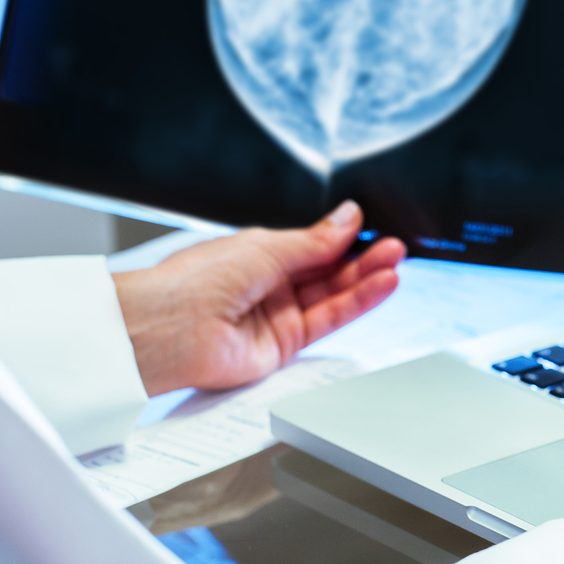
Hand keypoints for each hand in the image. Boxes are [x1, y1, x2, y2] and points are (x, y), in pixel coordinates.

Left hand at [112, 201, 405, 394]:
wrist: (168, 329)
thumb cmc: (195, 283)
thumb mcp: (266, 247)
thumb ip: (316, 241)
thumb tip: (349, 217)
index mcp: (257, 255)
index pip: (312, 246)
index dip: (344, 239)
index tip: (373, 228)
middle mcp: (268, 285)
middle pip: (327, 271)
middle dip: (362, 259)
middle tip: (394, 247)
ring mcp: (277, 315)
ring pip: (332, 296)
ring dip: (366, 280)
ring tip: (394, 264)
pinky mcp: (285, 345)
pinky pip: (329, 321)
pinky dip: (357, 303)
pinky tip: (379, 285)